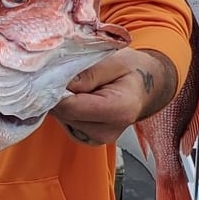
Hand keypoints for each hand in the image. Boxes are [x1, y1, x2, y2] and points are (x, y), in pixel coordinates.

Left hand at [52, 48, 177, 145]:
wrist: (143, 87)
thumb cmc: (132, 71)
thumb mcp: (115, 60)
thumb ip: (89, 73)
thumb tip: (62, 83)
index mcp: (119, 110)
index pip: (72, 107)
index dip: (57, 89)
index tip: (54, 72)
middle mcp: (108, 131)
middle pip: (64, 114)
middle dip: (59, 93)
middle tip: (70, 74)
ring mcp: (97, 138)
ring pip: (62, 118)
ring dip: (63, 100)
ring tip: (80, 86)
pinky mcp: (87, 139)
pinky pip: (65, 122)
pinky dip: (67, 108)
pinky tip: (80, 97)